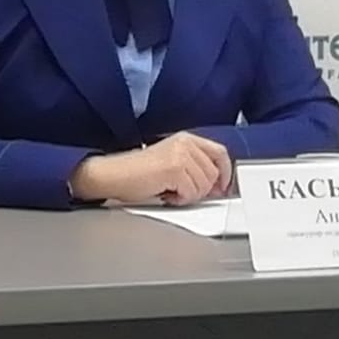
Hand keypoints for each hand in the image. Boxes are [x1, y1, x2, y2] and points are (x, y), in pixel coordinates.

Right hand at [68, 132, 232, 205]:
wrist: (113, 175)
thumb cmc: (137, 172)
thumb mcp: (172, 161)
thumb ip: (195, 167)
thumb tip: (218, 186)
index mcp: (186, 139)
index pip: (219, 153)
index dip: (225, 172)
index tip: (222, 187)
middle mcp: (185, 143)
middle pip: (214, 172)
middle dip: (202, 189)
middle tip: (183, 192)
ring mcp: (180, 155)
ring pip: (204, 185)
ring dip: (190, 195)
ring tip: (171, 191)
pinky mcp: (174, 169)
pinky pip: (191, 193)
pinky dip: (180, 199)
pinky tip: (166, 194)